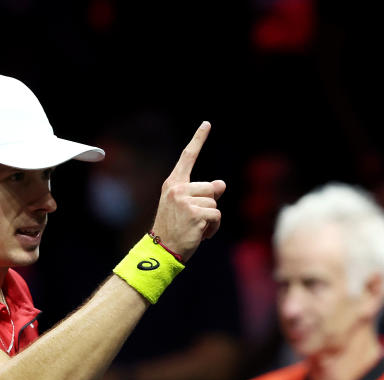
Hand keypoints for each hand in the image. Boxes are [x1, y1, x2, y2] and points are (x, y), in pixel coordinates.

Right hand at [151, 122, 226, 261]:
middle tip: (193, 220)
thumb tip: (221, 184)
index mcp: (173, 184)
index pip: (187, 157)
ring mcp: (186, 201)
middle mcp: (178, 189)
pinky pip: (217, 216)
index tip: (207, 124)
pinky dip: (214, 228)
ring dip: (211, 220)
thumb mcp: (185, 207)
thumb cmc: (174, 230)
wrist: (162, 251)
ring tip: (195, 229)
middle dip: (209, 205)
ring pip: (215, 204)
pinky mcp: (196, 214)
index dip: (198, 139)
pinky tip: (201, 235)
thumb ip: (202, 193)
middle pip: (211, 188)